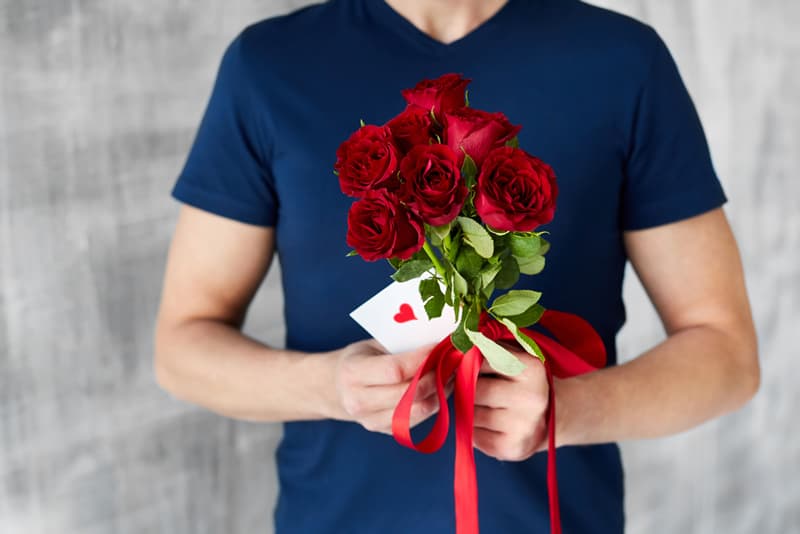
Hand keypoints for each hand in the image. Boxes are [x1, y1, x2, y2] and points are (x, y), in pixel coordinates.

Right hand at [331, 339, 449, 433]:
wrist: (336, 388)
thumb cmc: (360, 359)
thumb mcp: (372, 345)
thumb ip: (401, 347)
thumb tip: (440, 344)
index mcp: (352, 373)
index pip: (395, 371)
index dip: (423, 360)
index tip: (441, 347)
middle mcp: (358, 401)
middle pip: (409, 395)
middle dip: (436, 377)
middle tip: (452, 361)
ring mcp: (371, 421)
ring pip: (417, 411)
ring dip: (440, 393)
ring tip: (450, 375)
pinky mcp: (386, 431)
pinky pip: (418, 420)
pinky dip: (434, 404)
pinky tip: (441, 389)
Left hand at [473, 345, 548, 460]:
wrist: (553, 418)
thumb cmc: (525, 384)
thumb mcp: (517, 358)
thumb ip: (491, 348)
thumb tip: (460, 344)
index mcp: (531, 369)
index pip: (482, 361)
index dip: (469, 364)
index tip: (466, 365)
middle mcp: (531, 398)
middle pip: (475, 390)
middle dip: (467, 389)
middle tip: (474, 389)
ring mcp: (523, 425)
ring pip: (471, 415)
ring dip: (469, 411)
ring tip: (485, 407)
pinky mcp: (512, 448)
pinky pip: (475, 437)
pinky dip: (474, 431)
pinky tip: (490, 426)